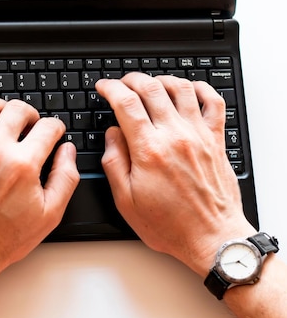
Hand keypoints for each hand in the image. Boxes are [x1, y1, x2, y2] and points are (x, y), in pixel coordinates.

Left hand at [0, 95, 78, 281]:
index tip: (53, 134)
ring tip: (5, 119)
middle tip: (31, 127)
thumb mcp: (49, 216)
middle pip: (19, 109)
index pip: (48, 127)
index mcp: (23, 164)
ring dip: (2, 107)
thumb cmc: (1, 239)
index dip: (56, 129)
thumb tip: (68, 151)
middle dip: (32, 115)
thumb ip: (66, 178)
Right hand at [96, 73, 255, 275]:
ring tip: (149, 84)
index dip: (110, 89)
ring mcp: (198, 135)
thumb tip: (111, 135)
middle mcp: (175, 136)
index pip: (126, 103)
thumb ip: (114, 163)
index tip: (103, 87)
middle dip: (131, 79)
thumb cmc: (169, 224)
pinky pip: (213, 101)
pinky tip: (187, 90)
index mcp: (149, 150)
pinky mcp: (216, 140)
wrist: (212, 238)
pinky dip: (200, 88)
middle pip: (152, 88)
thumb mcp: (126, 200)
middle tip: (121, 83)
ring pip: (181, 88)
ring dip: (161, 79)